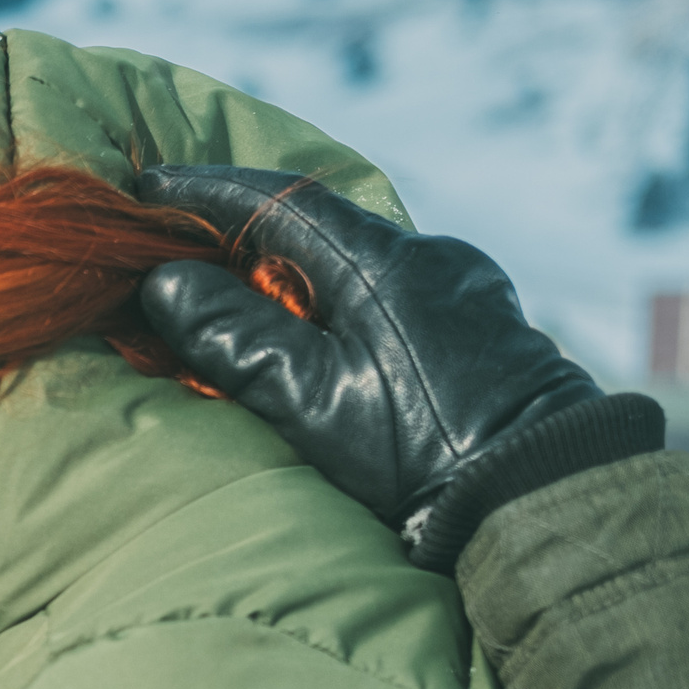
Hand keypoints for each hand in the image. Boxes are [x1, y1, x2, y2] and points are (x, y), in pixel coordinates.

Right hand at [136, 166, 657, 570]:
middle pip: (316, 225)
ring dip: (289, 267)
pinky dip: (334, 294)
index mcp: (382, 261)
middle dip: (240, 230)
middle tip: (173, 242)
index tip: (145, 192)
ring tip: (233, 288)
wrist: (544, 496)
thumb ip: (238, 339)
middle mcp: (426, 256)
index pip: (276, 201)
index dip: (203, 194)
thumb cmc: (424, 455)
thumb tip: (165, 282)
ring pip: (353, 257)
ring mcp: (459, 287)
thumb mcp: (315, 402)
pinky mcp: (477, 323)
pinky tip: (316, 326)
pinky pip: (386, 287)